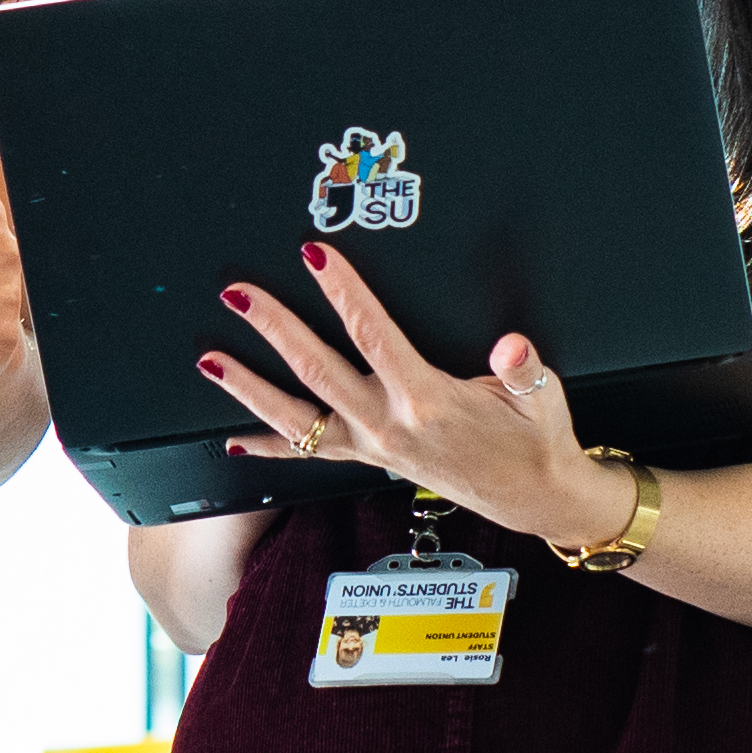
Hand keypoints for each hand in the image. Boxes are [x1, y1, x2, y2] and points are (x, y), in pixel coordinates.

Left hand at [195, 240, 633, 554]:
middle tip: (239, 294)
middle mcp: (389, 426)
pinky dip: (268, 448)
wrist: (535, 496)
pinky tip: (233, 441)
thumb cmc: (536, 439)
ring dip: (249, 389)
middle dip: (274, 329)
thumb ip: (524, 369)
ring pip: (297, 417)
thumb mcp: (543, 398)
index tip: (316, 256)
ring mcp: (372, 447)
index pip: (374, 336)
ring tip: (208, 361)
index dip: (344, 293)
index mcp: (428, 402)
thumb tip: (513, 346)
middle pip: (317, 370)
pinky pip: (309, 455)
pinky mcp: (369, 459)